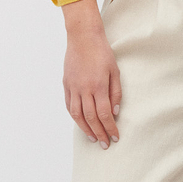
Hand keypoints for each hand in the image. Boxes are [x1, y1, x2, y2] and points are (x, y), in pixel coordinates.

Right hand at [60, 0, 121, 148]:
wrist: (83, 37)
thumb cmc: (102, 52)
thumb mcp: (115, 71)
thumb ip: (116, 92)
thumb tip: (115, 112)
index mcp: (98, 86)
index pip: (105, 114)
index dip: (110, 128)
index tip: (115, 137)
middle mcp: (84, 89)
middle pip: (91, 118)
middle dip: (99, 133)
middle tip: (105, 144)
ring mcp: (73, 87)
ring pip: (77, 115)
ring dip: (85, 129)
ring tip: (93, 138)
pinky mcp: (66, 84)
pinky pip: (69, 105)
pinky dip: (75, 117)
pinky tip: (81, 123)